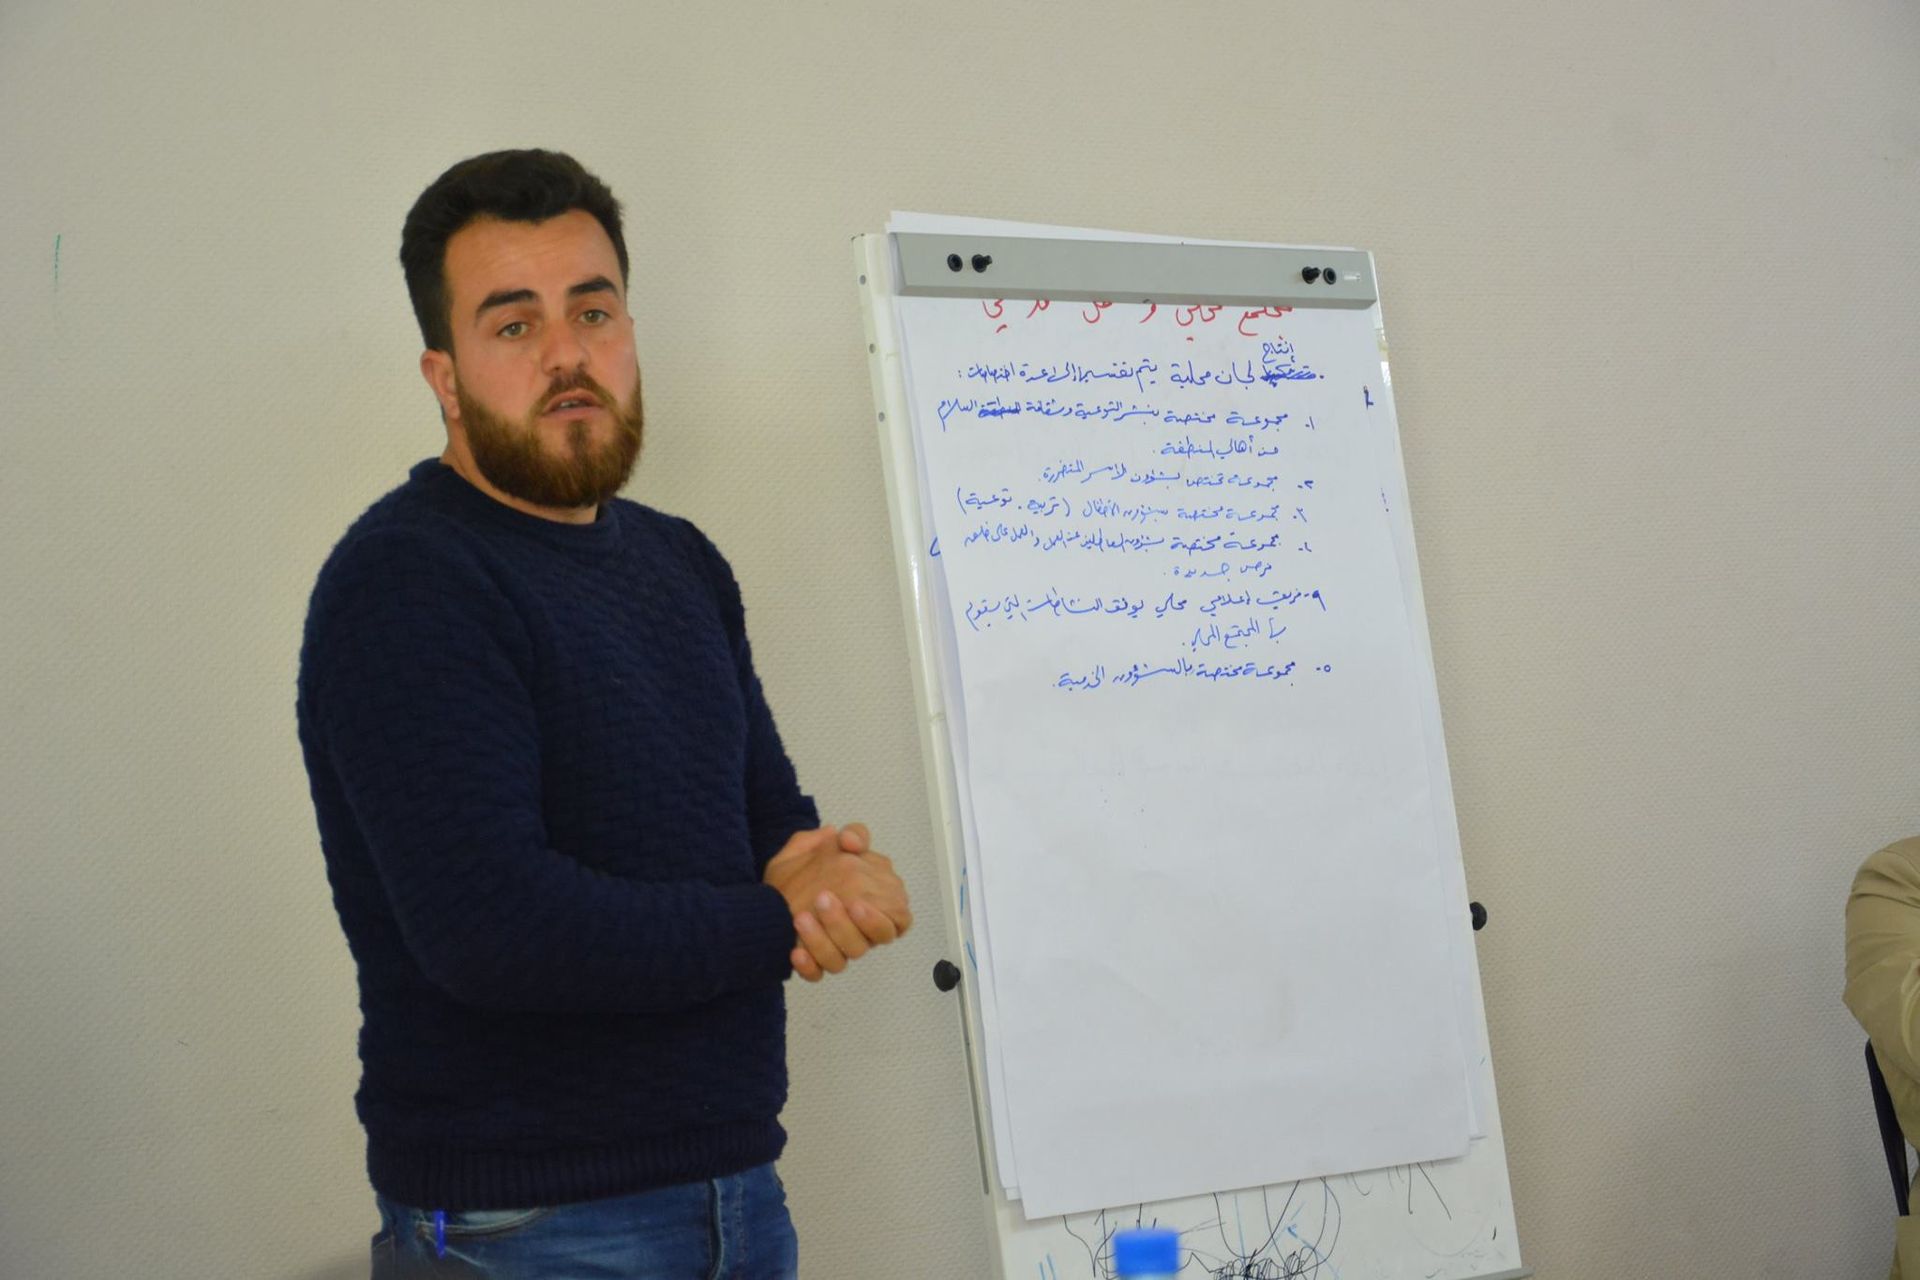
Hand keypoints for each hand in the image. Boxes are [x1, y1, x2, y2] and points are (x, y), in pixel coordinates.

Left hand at [763, 823, 911, 980]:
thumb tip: (851, 839)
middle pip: (880, 934)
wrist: (757, 900)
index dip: (886, 906)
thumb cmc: (794, 874)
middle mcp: (860, 927)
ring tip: (801, 917)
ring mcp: (839, 947)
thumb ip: (845, 835)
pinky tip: (795, 952)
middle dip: (859, 920)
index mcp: (870, 899)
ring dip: (828, 936)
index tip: (857, 889)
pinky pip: (819, 974)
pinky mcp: (815, 964)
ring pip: (851, 954)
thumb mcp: (815, 846)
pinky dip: (810, 965)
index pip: (898, 912)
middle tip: (824, 898)